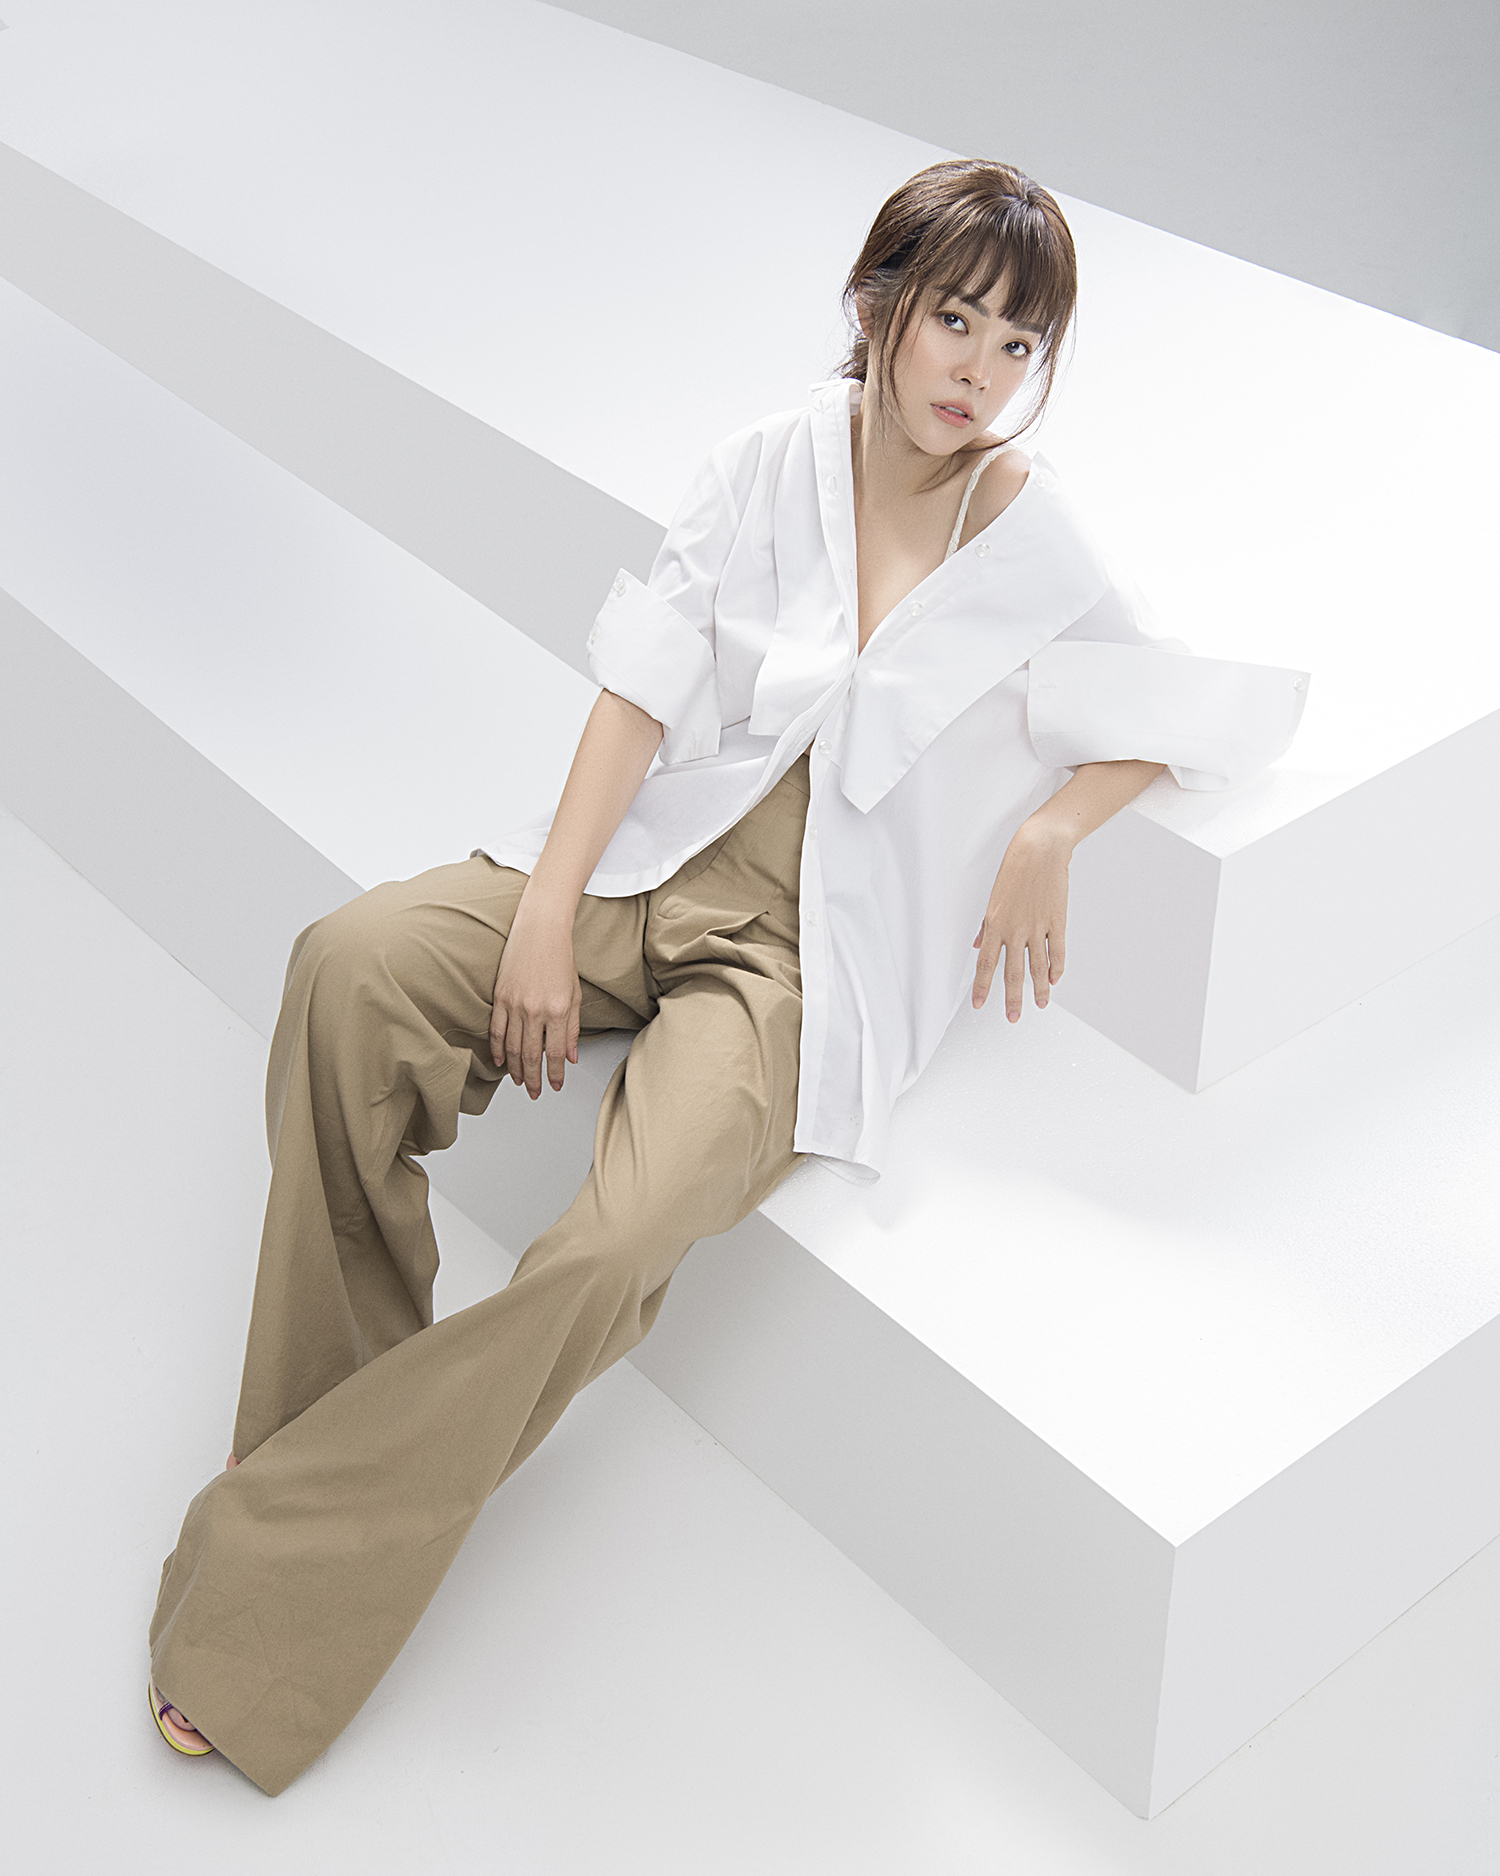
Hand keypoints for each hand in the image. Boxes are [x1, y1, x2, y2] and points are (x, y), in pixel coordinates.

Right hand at [489, 901, 581, 1097]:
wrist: (540, 930)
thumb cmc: (560, 958)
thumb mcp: (574, 994)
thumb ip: (572, 1028)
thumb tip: (571, 1056)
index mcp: (558, 1010)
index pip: (556, 1053)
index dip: (555, 1073)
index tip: (554, 1086)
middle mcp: (535, 1010)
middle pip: (531, 1055)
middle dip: (534, 1078)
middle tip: (535, 1092)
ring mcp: (515, 1005)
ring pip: (512, 1047)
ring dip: (515, 1069)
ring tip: (519, 1082)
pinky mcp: (500, 997)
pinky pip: (496, 1030)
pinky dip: (497, 1049)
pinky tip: (500, 1061)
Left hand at [971, 823, 1069, 1020]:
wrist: (1041, 849)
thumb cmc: (1015, 869)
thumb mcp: (994, 897)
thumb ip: (986, 926)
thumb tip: (979, 945)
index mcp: (995, 923)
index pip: (986, 963)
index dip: (983, 986)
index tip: (980, 1004)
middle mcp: (1015, 929)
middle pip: (1012, 972)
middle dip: (1011, 998)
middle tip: (1012, 1017)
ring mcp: (1037, 927)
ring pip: (1037, 966)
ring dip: (1038, 989)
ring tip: (1039, 1005)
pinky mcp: (1056, 921)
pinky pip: (1057, 951)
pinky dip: (1056, 968)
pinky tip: (1054, 980)